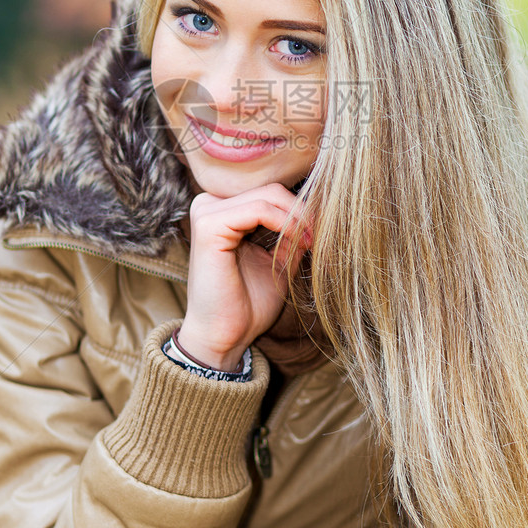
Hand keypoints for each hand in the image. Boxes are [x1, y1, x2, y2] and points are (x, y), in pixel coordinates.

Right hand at [178, 183, 311, 371]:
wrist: (225, 337)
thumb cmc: (247, 305)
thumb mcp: (278, 262)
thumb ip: (292, 235)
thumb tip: (320, 212)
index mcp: (222, 212)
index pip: (269, 192)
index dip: (300, 209)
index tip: (320, 232)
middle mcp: (209, 206)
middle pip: (270, 189)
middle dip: (302, 212)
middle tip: (320, 236)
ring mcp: (206, 213)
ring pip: (267, 195)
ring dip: (297, 218)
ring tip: (311, 241)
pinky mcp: (209, 225)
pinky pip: (258, 208)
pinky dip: (285, 223)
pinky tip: (298, 241)